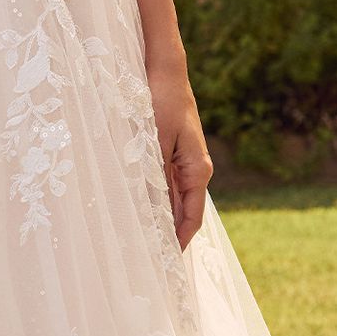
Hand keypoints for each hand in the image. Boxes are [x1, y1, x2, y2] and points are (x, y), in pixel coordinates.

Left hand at [150, 65, 211, 251]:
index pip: (191, 218)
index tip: (166, 264)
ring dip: (158, 221)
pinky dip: (152, 202)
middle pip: (182, 214)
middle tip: (148, 262)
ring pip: (171, 202)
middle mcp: (194, 170)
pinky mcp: (170, 155)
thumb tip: (149, 211)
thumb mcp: (154, 140)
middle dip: (167, 237)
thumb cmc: (162, 101)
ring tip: (140, 244)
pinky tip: (138, 213)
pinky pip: (163, 187)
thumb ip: (152, 176)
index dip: (178, 242)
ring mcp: (183, 163)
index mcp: (197, 170)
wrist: (164, 71)